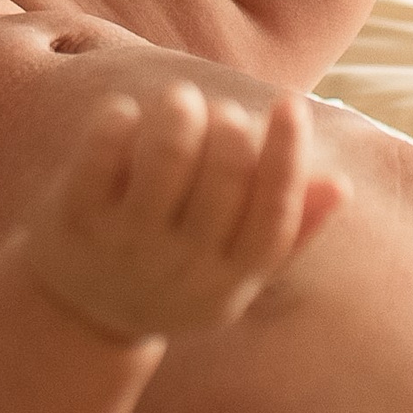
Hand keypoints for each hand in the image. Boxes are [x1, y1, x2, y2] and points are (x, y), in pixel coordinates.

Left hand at [25, 83, 340, 342]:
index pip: (273, 216)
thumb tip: (339, 185)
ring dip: (179, 117)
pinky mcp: (73, 222)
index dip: (288, 155)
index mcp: (228, 280)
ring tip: (180, 98)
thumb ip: (287, 231)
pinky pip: (97, 162)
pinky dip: (115, 126)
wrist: (78, 315)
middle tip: (222, 111)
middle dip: (229, 132)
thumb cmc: (175, 272)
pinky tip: (123, 110)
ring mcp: (123, 245)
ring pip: (164, 163)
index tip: (291, 103)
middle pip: (222, 182)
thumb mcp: (230, 271)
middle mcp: (179, 267)